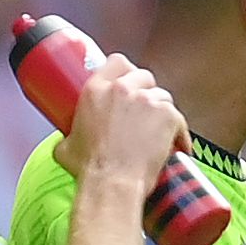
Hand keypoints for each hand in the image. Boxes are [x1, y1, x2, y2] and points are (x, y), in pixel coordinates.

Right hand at [60, 51, 184, 192]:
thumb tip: (68, 140)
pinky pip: (179, 118)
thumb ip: (68, 135)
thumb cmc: (89, 168)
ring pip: (163, 96)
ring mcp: (147, 100)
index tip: (128, 82)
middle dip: (146, 90)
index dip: (126, 71)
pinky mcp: (168, 115)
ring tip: (158, 132)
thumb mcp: (66, 145)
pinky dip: (179, 133)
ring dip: (162, 111)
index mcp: (96, 89)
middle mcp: (122, 89)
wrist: (113, 182)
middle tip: (144, 111)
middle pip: (143, 76)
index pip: (117, 62)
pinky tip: (176, 146)